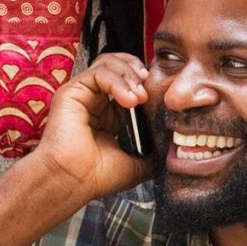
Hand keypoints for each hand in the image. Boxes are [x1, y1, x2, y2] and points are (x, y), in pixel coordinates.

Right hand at [30, 53, 154, 206]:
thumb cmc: (97, 176)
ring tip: (140, 97)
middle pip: (120, 65)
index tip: (162, 96)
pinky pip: (98, 72)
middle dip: (140, 72)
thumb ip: (155, 150)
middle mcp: (96, 100)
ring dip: (130, 75)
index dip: (147, 83)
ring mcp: (83, 95)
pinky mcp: (71, 92)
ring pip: (109, 63)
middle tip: (151, 92)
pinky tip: (129, 100)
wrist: (73, 182)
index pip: (130, 82)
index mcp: (111, 114)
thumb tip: (175, 144)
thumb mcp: (138, 162)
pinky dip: (118, 81)